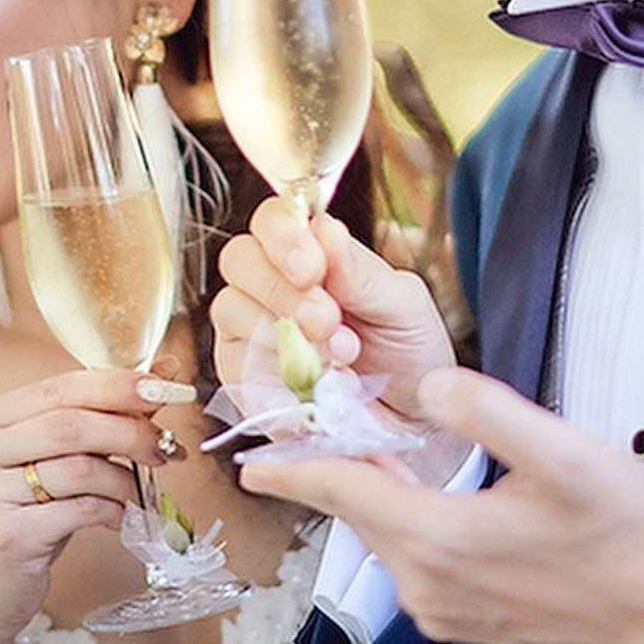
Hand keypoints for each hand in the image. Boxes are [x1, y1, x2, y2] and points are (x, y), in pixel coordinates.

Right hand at [0, 368, 183, 643]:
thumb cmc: (18, 521)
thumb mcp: (46, 462)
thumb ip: (93, 419)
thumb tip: (161, 375)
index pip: (59, 387)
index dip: (118, 385)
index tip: (165, 389)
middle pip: (70, 423)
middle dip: (131, 430)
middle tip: (167, 446)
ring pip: (79, 467)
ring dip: (127, 477)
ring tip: (144, 490)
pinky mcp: (5, 536)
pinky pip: (82, 510)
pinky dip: (116, 511)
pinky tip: (127, 518)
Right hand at [212, 196, 456, 432]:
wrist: (412, 423)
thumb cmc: (408, 355)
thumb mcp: (403, 307)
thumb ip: (362, 273)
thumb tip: (326, 230)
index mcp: (313, 253)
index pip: (273, 220)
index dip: (284, 237)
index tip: (314, 268)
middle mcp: (274, 285)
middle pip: (240, 259)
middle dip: (282, 289)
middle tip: (328, 319)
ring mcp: (252, 330)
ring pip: (232, 309)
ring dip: (286, 333)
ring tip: (341, 357)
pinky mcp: (244, 377)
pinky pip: (236, 363)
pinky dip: (278, 373)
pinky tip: (319, 384)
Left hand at [242, 367, 643, 643]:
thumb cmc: (622, 534)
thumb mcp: (560, 451)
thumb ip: (485, 408)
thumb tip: (429, 387)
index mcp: (437, 539)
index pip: (341, 493)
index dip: (292, 469)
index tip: (249, 462)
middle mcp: (427, 584)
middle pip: (361, 512)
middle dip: (341, 467)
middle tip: (326, 420)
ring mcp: (444, 609)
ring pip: (389, 535)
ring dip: (379, 493)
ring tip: (378, 448)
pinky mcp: (465, 619)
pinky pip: (416, 560)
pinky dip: (408, 522)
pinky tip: (428, 493)